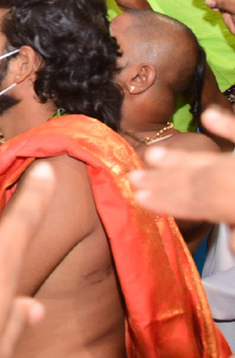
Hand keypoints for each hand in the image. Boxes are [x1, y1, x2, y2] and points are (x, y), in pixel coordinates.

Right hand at [130, 107, 234, 227]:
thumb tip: (226, 242)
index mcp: (232, 199)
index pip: (196, 200)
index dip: (166, 199)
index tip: (138, 197)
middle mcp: (233, 175)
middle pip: (195, 177)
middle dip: (162, 178)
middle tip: (132, 177)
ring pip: (210, 158)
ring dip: (180, 157)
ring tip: (153, 154)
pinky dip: (226, 124)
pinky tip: (208, 115)